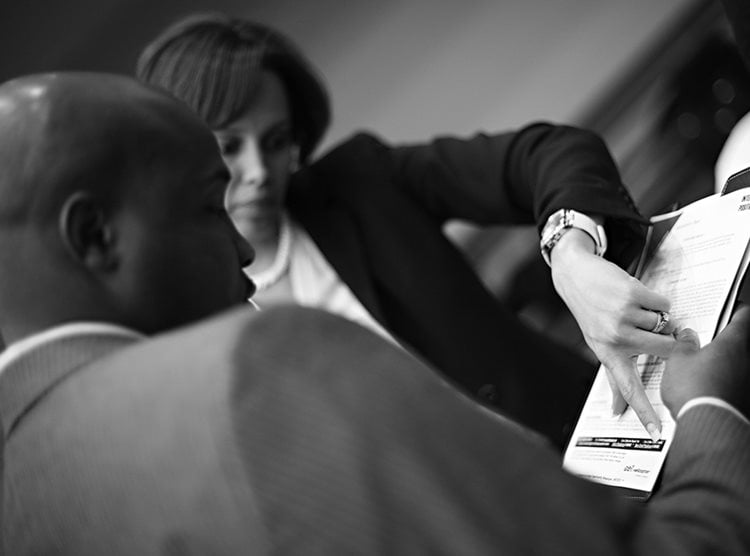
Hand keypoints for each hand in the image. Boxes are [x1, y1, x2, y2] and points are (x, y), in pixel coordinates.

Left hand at [551, 229, 677, 439]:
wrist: (575, 277)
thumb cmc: (590, 313)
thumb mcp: (598, 345)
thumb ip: (613, 375)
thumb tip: (616, 409)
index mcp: (608, 354)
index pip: (628, 388)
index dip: (644, 411)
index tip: (655, 432)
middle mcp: (615, 338)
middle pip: (666, 349)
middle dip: (670, 340)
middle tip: (654, 331)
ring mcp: (623, 316)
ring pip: (665, 324)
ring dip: (658, 317)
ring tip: (635, 310)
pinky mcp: (630, 295)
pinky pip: (663, 303)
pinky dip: (655, 300)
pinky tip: (635, 297)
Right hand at [661, 305, 749, 418]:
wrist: (707, 427)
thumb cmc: (695, 390)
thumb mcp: (678, 360)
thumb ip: (684, 344)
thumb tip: (687, 336)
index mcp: (733, 342)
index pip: (743, 316)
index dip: (737, 310)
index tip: (730, 309)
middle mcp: (747, 359)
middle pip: (743, 342)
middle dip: (727, 340)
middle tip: (710, 339)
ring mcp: (748, 380)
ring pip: (739, 364)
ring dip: (726, 363)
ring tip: (705, 367)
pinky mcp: (745, 399)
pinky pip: (737, 383)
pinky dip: (726, 382)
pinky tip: (708, 388)